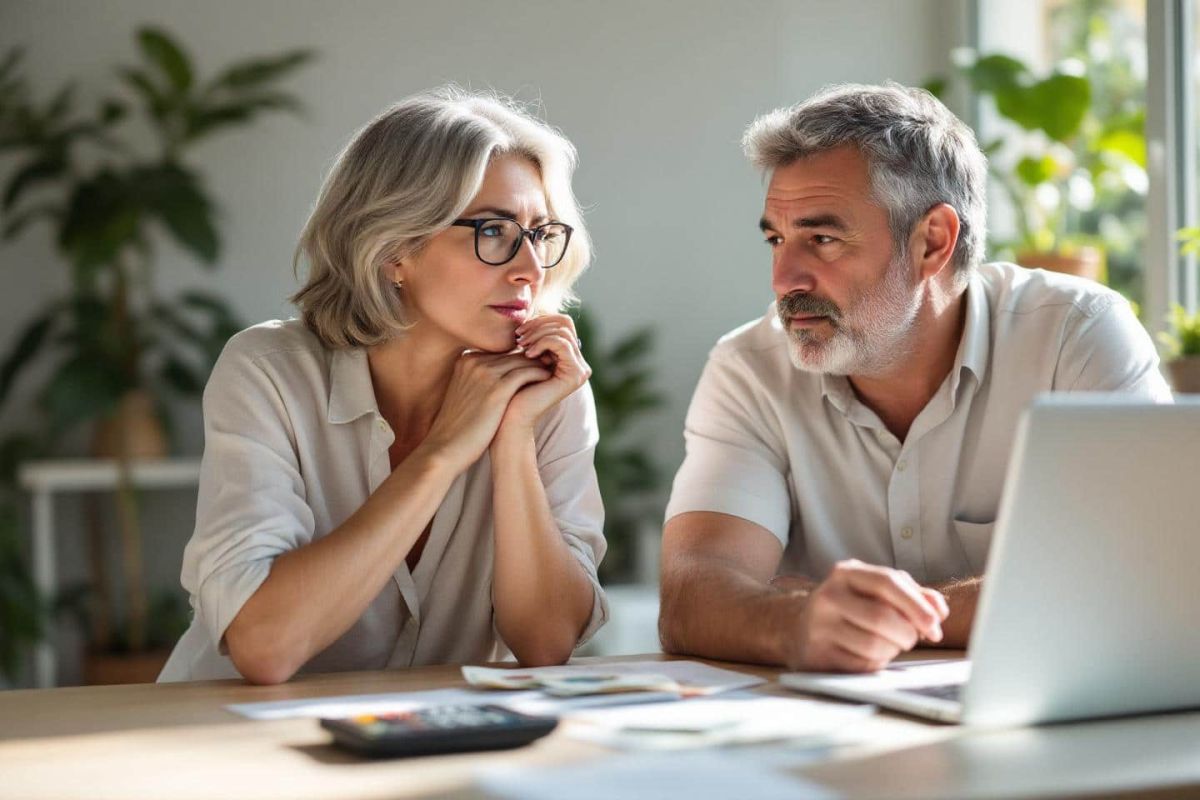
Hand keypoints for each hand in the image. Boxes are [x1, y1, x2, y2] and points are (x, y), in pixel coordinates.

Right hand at [420, 351, 551, 470]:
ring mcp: (484, 373)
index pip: (500, 350)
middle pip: (512, 351)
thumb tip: (502, 377)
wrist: (444, 448)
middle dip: (532, 356)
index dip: (518, 355)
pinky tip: (548, 379)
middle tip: (550, 361)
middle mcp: (474, 361)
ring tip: (553, 368)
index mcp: (466, 360)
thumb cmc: (457, 426)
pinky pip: (526, 373)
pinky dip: (539, 373)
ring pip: (522, 359)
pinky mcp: (496, 389)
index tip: (533, 361)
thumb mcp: (465, 393)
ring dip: (539, 363)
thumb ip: (480, 379)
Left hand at [497, 314, 590, 436]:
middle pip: (565, 322)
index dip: (539, 320)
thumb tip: (530, 310)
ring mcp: (580, 370)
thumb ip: (530, 336)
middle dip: (539, 324)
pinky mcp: (576, 376)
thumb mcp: (519, 355)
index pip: (560, 322)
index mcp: (567, 357)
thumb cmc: (508, 387)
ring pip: (563, 331)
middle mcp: (577, 363)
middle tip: (519, 336)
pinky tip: (528, 353)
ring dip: (538, 333)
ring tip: (521, 344)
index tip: (518, 331)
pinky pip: (562, 343)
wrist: (508, 417)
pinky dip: (543, 342)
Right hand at [789, 559, 948, 672]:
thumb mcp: (877, 593)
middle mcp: (827, 595)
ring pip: (874, 645)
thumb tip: (939, 610)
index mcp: (846, 573)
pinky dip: (875, 664)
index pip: (887, 581)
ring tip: (887, 645)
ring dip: (892, 650)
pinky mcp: (817, 654)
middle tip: (911, 639)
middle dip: (907, 633)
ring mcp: (818, 626)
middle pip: (882, 616)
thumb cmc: (850, 610)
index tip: (935, 624)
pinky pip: (861, 665)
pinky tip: (867, 656)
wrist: (801, 631)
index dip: (916, 604)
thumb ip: (913, 596)